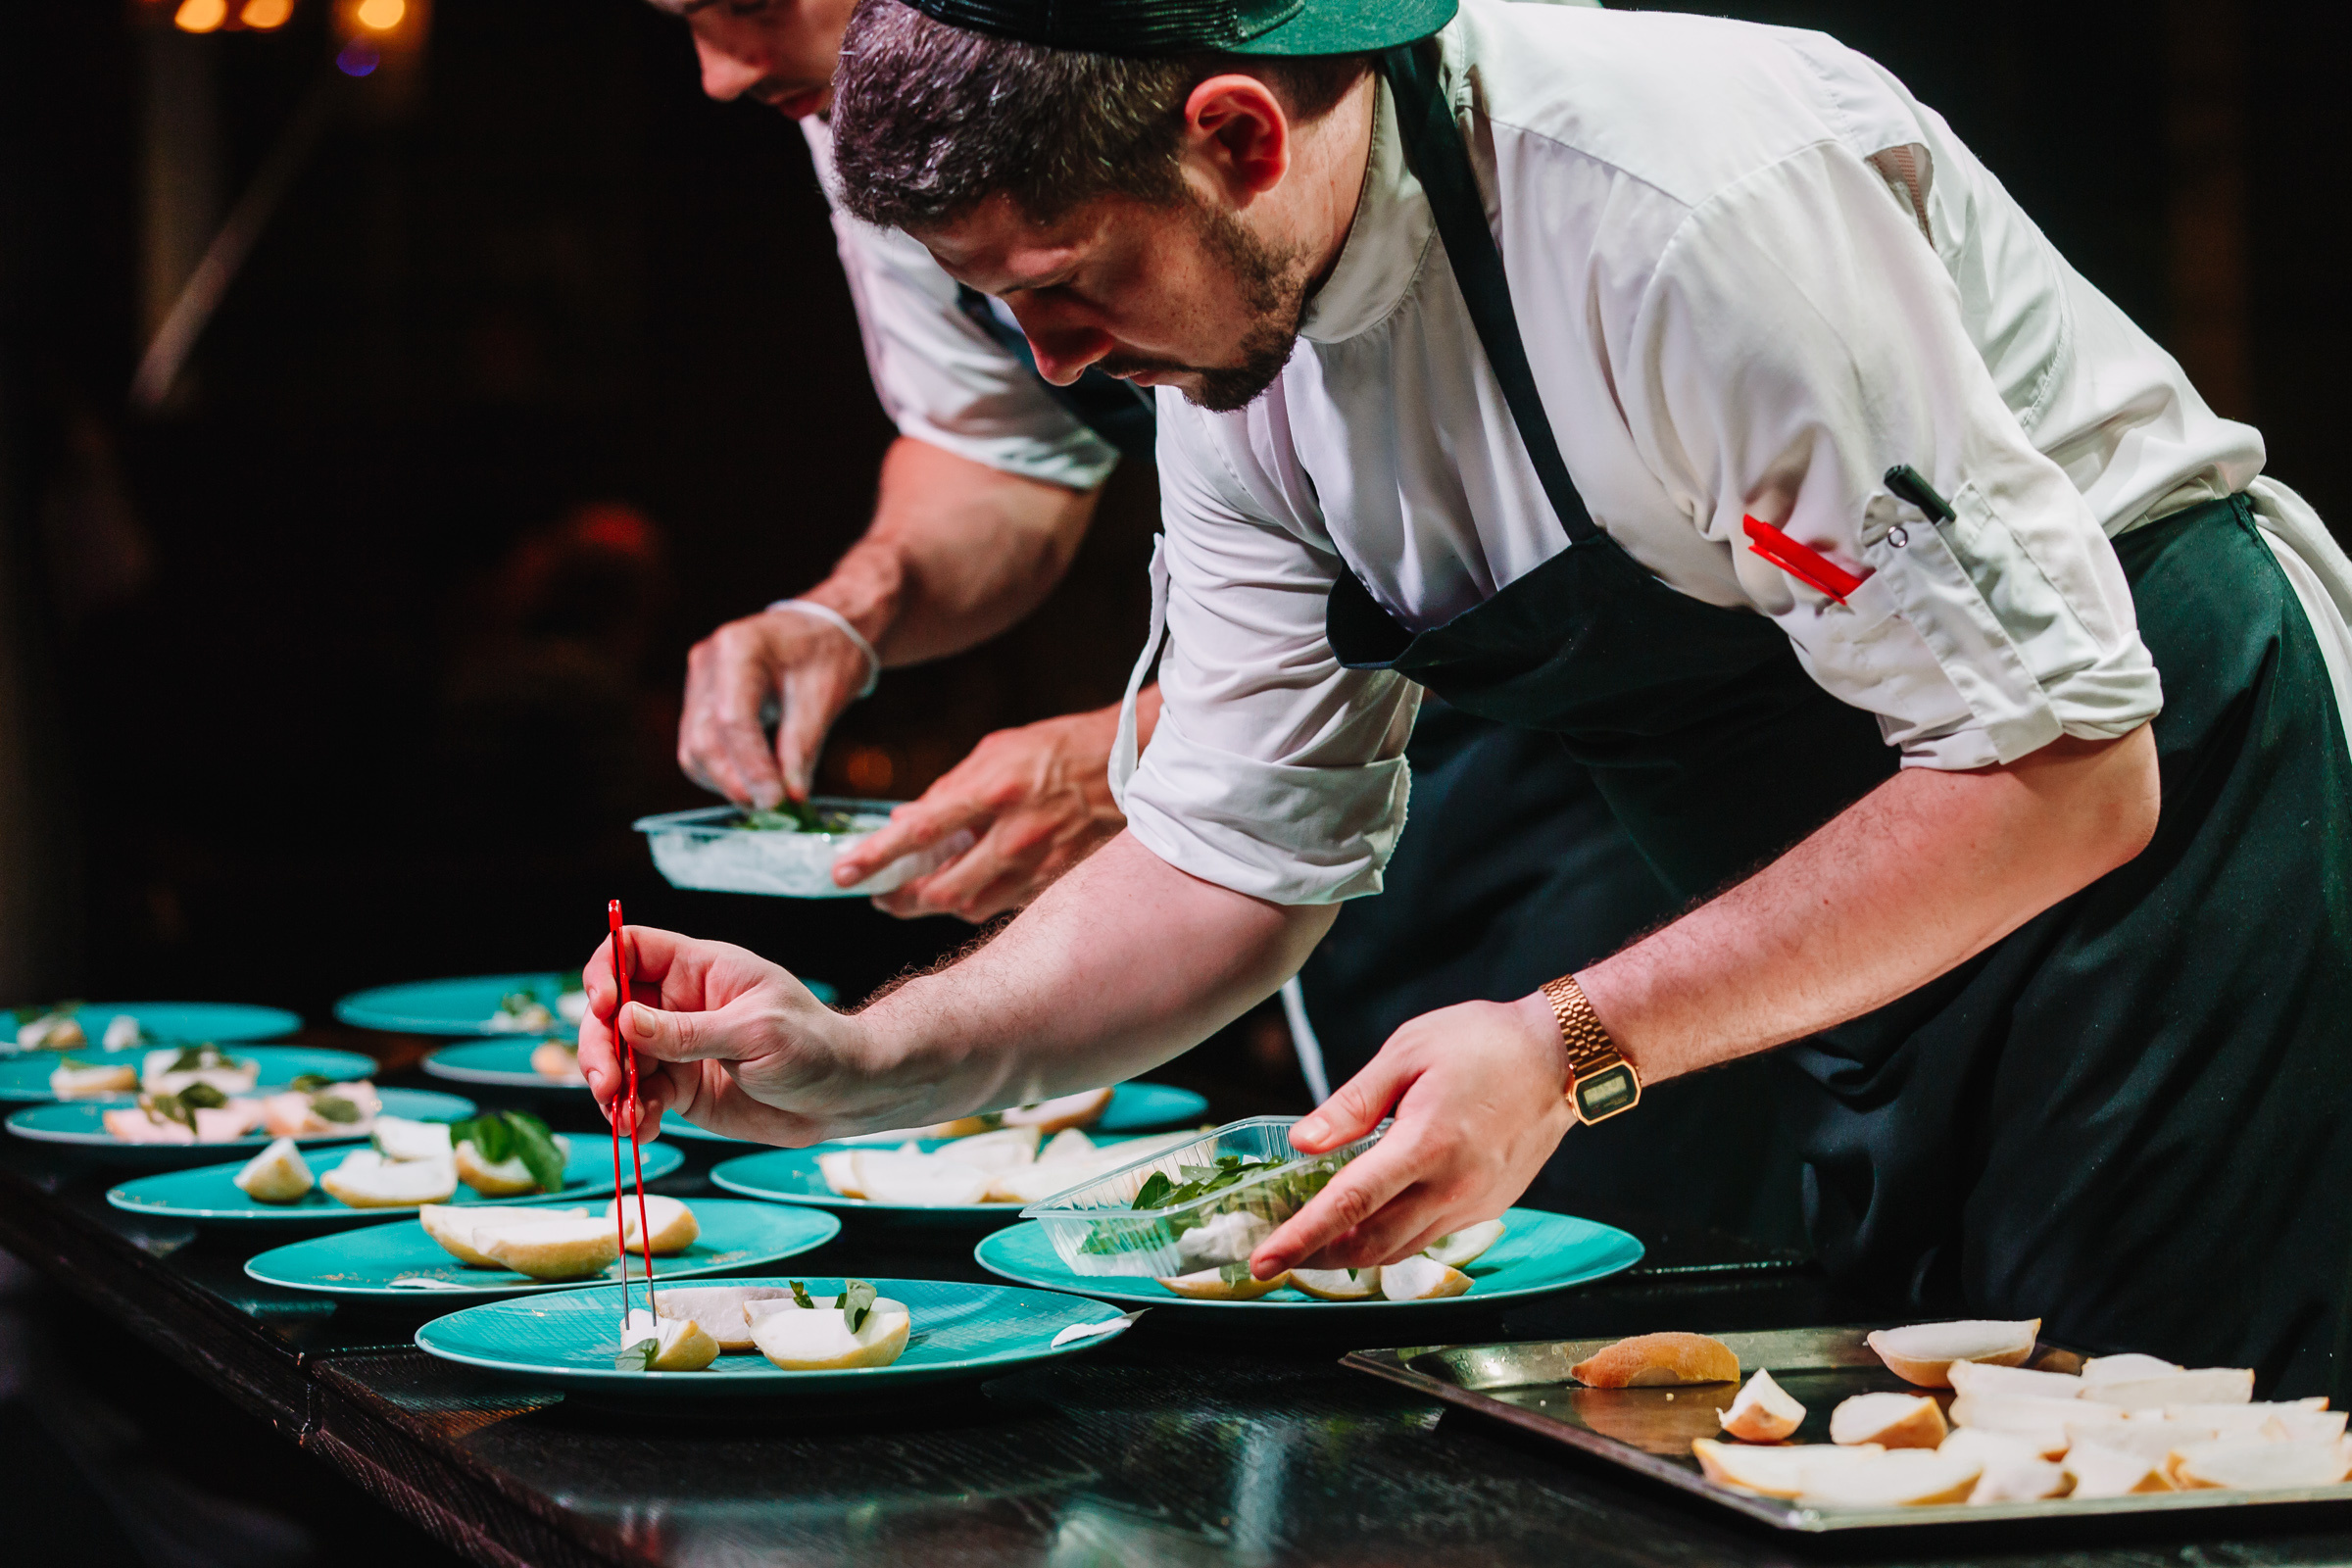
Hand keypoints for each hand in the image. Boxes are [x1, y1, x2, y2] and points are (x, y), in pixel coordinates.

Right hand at [578, 925, 921, 1144]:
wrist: (842, 1097)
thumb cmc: (812, 1046)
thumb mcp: (754, 1032)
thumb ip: (689, 1031)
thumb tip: (623, 1019)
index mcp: (701, 970)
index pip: (632, 949)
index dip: (606, 969)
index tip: (604, 1005)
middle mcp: (679, 1005)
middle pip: (610, 1011)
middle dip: (598, 1046)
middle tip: (608, 1083)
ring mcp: (676, 1048)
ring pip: (617, 1059)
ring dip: (610, 1088)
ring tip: (625, 1117)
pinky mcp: (680, 1088)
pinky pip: (638, 1097)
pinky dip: (632, 1115)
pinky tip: (643, 1130)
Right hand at [677, 606, 871, 808]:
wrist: (827, 628)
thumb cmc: (830, 653)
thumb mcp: (824, 699)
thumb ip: (802, 749)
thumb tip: (790, 798)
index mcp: (738, 649)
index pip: (732, 721)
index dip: (751, 768)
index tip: (776, 803)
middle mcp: (707, 662)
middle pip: (703, 739)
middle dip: (735, 782)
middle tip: (775, 811)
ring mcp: (699, 680)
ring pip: (694, 748)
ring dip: (728, 781)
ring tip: (770, 799)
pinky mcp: (701, 699)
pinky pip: (701, 745)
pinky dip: (726, 770)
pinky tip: (758, 781)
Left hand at [834, 705, 1127, 922]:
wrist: (1131, 762)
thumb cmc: (1058, 748)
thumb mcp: (995, 751)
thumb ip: (948, 789)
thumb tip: (905, 821)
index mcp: (993, 791)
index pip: (919, 832)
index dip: (876, 856)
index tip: (842, 872)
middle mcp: (1014, 835)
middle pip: (940, 890)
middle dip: (901, 899)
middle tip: (880, 893)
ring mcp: (1038, 864)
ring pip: (969, 907)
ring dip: (935, 905)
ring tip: (917, 893)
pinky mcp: (1056, 882)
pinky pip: (1002, 906)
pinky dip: (975, 900)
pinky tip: (966, 886)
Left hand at [1249, 994, 1577, 1276]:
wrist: (1563, 1056)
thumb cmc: (1482, 1042)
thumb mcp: (1407, 1052)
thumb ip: (1352, 1103)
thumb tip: (1302, 1143)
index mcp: (1425, 1143)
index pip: (1348, 1203)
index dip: (1300, 1237)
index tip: (1264, 1262)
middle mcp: (1452, 1186)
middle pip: (1371, 1244)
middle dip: (1318, 1257)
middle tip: (1281, 1255)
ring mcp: (1475, 1203)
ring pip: (1401, 1249)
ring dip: (1355, 1254)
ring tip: (1317, 1243)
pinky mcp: (1490, 1206)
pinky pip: (1430, 1236)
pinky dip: (1394, 1238)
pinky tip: (1373, 1221)